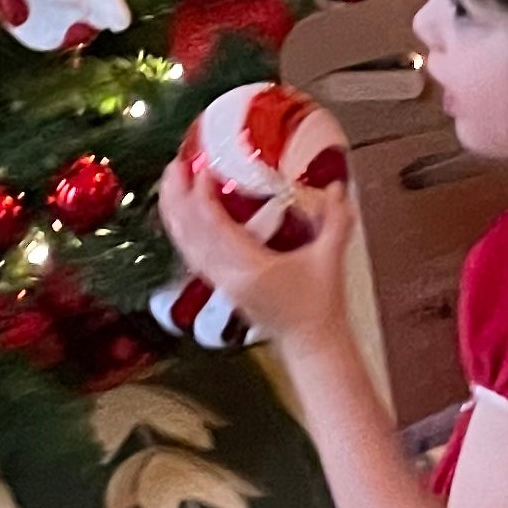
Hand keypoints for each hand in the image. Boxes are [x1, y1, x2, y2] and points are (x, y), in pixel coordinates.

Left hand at [159, 156, 359, 356]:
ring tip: (170, 183)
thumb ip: (336, 220)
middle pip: (189, 232)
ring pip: (186, 244)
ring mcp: (222, 282)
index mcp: (251, 267)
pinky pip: (192, 254)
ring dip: (175, 212)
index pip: (214, 225)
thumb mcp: (330, 258)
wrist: (311, 342)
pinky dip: (183, 231)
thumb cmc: (318, 308)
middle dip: (177, 197)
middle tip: (174, 165)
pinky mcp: (222, 285)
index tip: (203, 169)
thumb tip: (337, 189)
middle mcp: (229, 275)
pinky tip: (181, 216)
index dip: (202, 194)